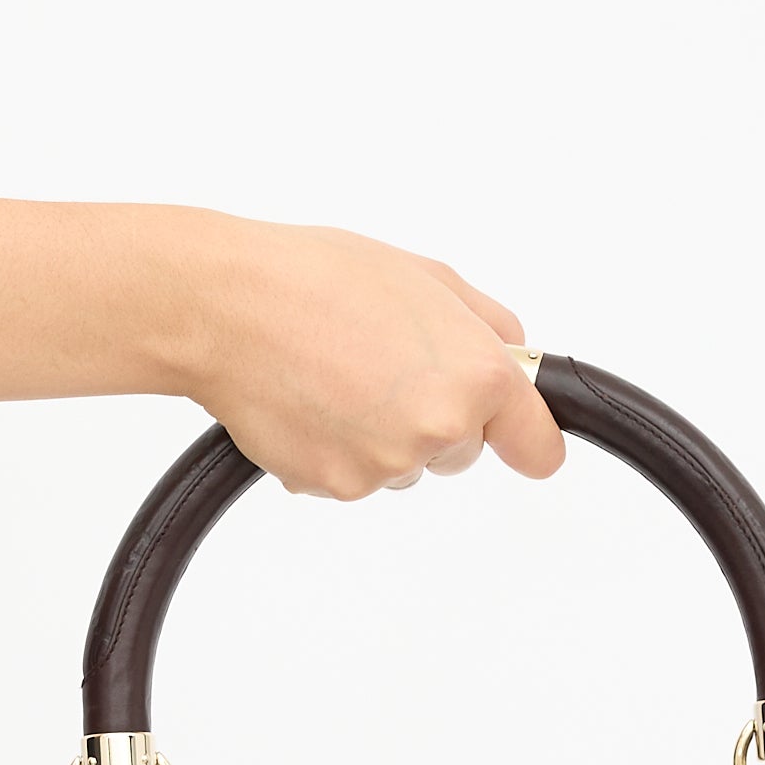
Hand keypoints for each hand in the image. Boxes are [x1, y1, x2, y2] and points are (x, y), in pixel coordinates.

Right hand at [159, 213, 564, 499]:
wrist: (228, 307)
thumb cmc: (316, 278)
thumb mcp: (426, 276)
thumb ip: (487, 324)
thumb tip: (513, 357)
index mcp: (476, 375)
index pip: (536, 445)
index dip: (526, 439)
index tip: (524, 442)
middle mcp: (440, 429)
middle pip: (461, 451)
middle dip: (432, 417)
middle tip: (379, 364)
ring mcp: (387, 466)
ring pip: (404, 466)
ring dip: (379, 433)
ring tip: (334, 374)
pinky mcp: (335, 487)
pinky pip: (351, 477)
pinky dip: (334, 448)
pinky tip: (308, 400)